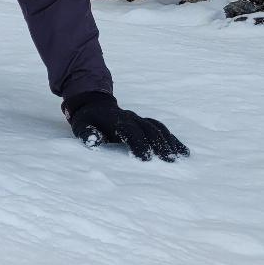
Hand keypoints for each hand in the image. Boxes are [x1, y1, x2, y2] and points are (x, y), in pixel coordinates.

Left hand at [63, 91, 188, 161]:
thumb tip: (94, 140)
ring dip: (169, 142)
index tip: (146, 159)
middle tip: (169, 161)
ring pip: (157, 128)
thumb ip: (87, 134)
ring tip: (178, 158)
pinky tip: (184, 152)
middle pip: (148, 129)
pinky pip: (161, 129)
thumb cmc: (87, 120)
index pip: (130, 130)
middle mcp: (131, 117)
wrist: (94, 103)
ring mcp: (139, 119)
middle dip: (158, 144)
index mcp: (115, 119)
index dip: (138, 143)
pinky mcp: (145, 122)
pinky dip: (173, 139)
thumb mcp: (80, 126)